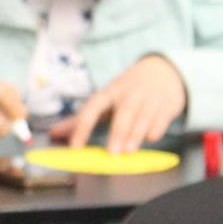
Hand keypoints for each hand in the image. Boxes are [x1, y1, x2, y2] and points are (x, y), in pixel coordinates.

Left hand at [52, 55, 186, 154]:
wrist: (163, 70)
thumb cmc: (128, 90)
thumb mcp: (105, 99)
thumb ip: (81, 118)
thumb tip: (54, 133)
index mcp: (110, 92)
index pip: (93, 107)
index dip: (83, 126)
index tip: (75, 146)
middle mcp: (129, 94)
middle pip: (123, 112)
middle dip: (117, 132)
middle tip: (111, 153)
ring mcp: (150, 98)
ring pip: (143, 116)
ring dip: (136, 134)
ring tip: (129, 151)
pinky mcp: (168, 104)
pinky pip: (162, 117)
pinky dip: (157, 128)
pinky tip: (152, 138)